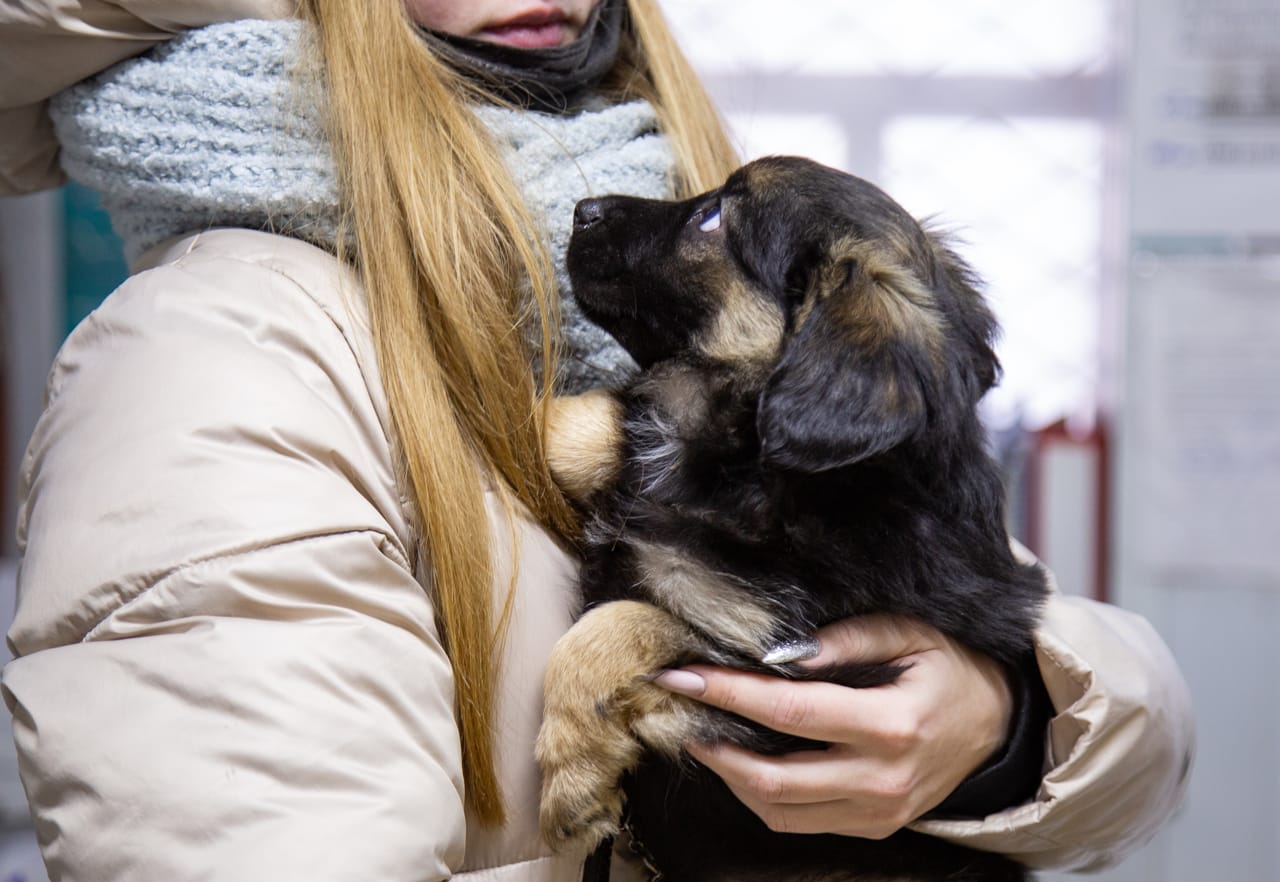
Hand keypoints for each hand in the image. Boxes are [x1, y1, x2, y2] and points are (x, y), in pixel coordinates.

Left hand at [653, 614, 1012, 838]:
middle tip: (677, 707)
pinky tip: (741, 760)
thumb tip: (779, 653)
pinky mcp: (872, 827)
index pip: (790, 713)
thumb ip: (846, 639)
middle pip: (774, 778)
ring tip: (702, 733)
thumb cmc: (949, 671)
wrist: (998, 729)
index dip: (729, 694)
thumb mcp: (910, 634)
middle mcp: (882, 779)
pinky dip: (760, 794)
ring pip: (778, 810)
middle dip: (713, 743)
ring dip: (729, 775)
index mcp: (892, 726)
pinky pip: (798, 822)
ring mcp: (877, 812)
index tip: (683, 677)